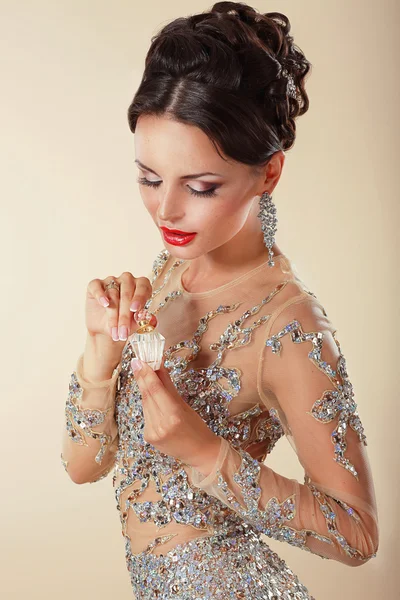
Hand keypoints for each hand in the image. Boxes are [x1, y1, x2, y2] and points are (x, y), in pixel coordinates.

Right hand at [85, 272, 156, 342]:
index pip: (143, 287)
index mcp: (141, 286)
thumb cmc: (125, 323)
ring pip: (112, 294)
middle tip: (123, 332)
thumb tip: (146, 317)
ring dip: (113, 315)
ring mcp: (111, 280)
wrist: (106, 330)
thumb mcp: (135, 323)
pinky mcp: (95, 285)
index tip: (135, 310)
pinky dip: (100, 295)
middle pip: (127, 293)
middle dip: (125, 315)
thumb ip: (142, 318)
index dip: (139, 298)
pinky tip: (104, 304)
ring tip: (114, 332)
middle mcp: (127, 280)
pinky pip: (97, 286)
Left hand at [131, 358, 221, 476]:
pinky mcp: (148, 437)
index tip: (138, 361)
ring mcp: (152, 433)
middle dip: (142, 378)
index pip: (155, 390)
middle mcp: (160, 425)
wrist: (200, 453)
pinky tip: (153, 400)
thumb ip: (168, 386)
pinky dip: (148, 405)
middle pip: (147, 396)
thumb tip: (159, 367)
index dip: (145, 374)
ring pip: (145, 404)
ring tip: (147, 377)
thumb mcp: (185, 404)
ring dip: (145, 391)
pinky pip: (146, 415)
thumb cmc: (197, 427)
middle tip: (137, 362)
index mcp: (173, 415)